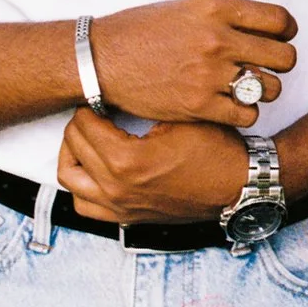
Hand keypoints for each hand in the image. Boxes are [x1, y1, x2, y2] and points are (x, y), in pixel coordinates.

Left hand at [58, 111, 251, 223]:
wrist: (238, 185)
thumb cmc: (215, 150)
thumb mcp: (181, 116)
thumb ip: (144, 105)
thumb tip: (118, 89)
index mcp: (127, 160)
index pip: (85, 125)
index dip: (91, 103)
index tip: (101, 95)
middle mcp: (116, 188)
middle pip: (73, 147)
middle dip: (80, 124)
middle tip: (94, 111)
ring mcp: (119, 206)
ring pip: (70, 179)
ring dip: (73, 154)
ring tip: (87, 139)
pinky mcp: (126, 217)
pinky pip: (84, 206)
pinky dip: (81, 186)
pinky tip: (95, 169)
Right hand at [85, 0, 298, 127]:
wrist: (102, 58)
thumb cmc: (143, 30)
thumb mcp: (189, 7)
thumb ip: (226, 15)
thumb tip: (264, 27)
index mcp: (217, 8)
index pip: (280, 20)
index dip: (287, 32)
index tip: (280, 39)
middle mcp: (217, 39)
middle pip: (284, 57)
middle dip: (281, 63)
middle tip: (266, 67)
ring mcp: (208, 73)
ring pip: (270, 89)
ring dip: (264, 90)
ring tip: (247, 88)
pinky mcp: (198, 105)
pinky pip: (247, 115)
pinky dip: (245, 113)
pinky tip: (231, 106)